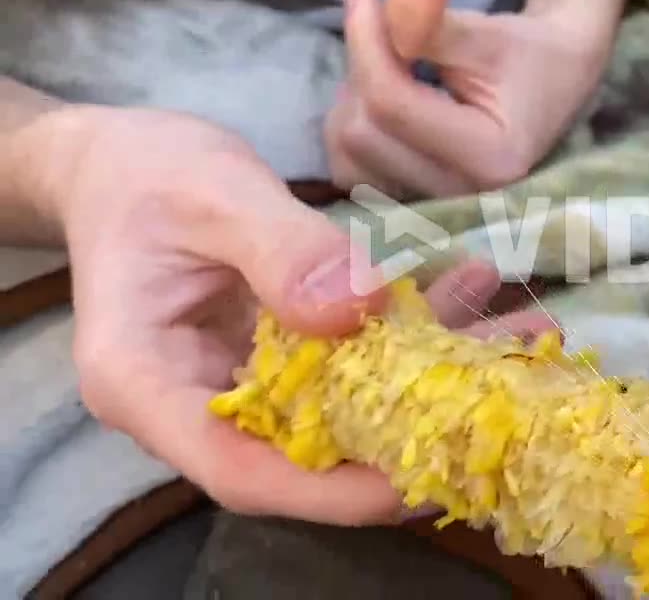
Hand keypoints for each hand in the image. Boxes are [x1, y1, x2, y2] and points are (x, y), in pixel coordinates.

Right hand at [43, 104, 558, 524]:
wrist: (122, 161)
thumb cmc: (144, 174)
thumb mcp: (211, 193)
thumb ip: (282, 249)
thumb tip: (358, 308)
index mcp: (147, 385)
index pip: (242, 470)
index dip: (335, 490)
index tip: (423, 477)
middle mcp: (197, 402)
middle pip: (309, 452)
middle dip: (415, 431)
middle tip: (507, 401)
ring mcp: (246, 382)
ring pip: (351, 405)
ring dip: (440, 372)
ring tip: (524, 327)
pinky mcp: (285, 355)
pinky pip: (358, 357)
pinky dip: (419, 326)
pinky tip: (475, 282)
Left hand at [325, 0, 610, 198]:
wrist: (555, 84)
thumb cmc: (526, 54)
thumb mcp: (486, 30)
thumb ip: (428, 20)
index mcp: (490, 158)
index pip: (392, 103)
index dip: (365, 38)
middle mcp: (460, 196)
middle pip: (361, 133)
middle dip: (363, 71)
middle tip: (388, 32)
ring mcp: (434, 208)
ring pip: (346, 155)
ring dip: (354, 102)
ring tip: (392, 70)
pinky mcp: (413, 205)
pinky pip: (349, 170)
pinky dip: (355, 127)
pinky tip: (385, 101)